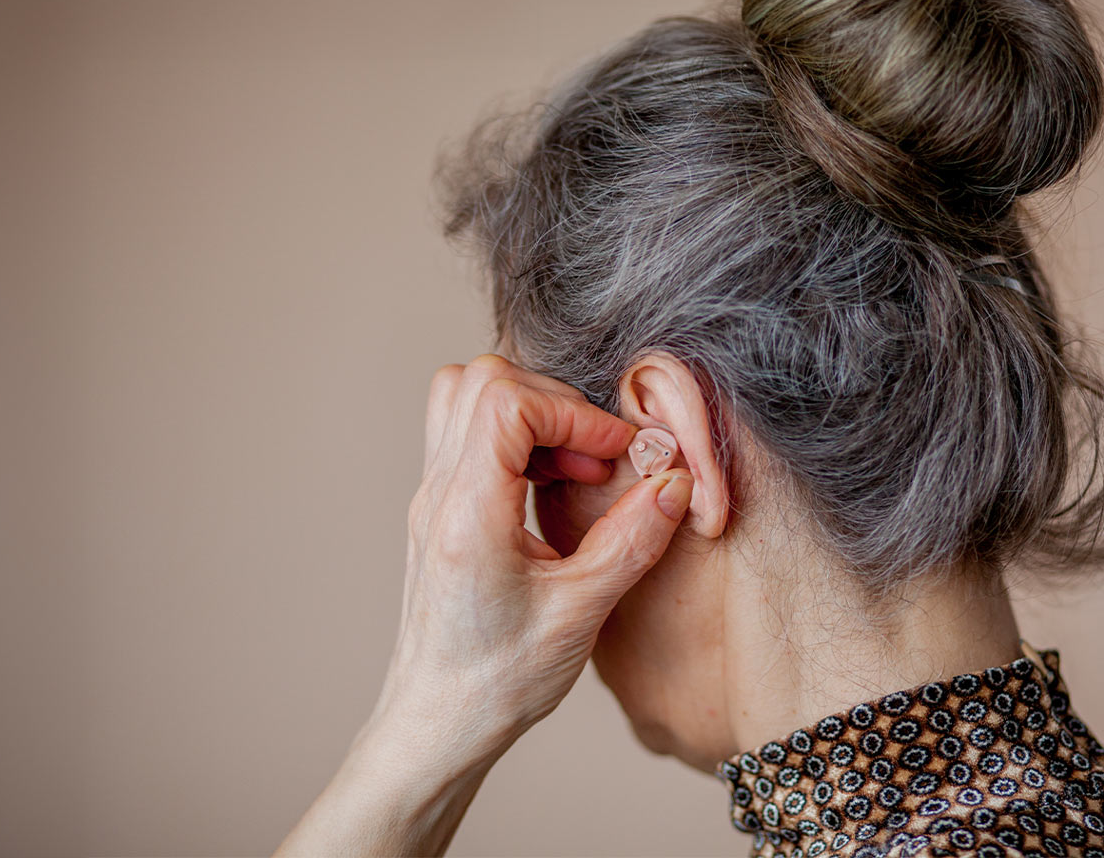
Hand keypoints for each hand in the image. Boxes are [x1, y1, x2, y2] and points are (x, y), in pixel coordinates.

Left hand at [275, 354, 691, 856]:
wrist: (438, 722)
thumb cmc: (498, 680)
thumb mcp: (581, 613)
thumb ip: (631, 540)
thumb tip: (673, 482)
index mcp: (467, 513)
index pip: (506, 402)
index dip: (572, 410)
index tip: (616, 451)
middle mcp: (438, 494)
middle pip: (480, 381)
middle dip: (554, 400)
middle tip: (597, 458)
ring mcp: (431, 498)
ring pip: (462, 398)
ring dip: (528, 412)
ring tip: (573, 468)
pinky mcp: (437, 510)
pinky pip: (463, 435)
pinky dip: (511, 437)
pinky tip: (550, 487)